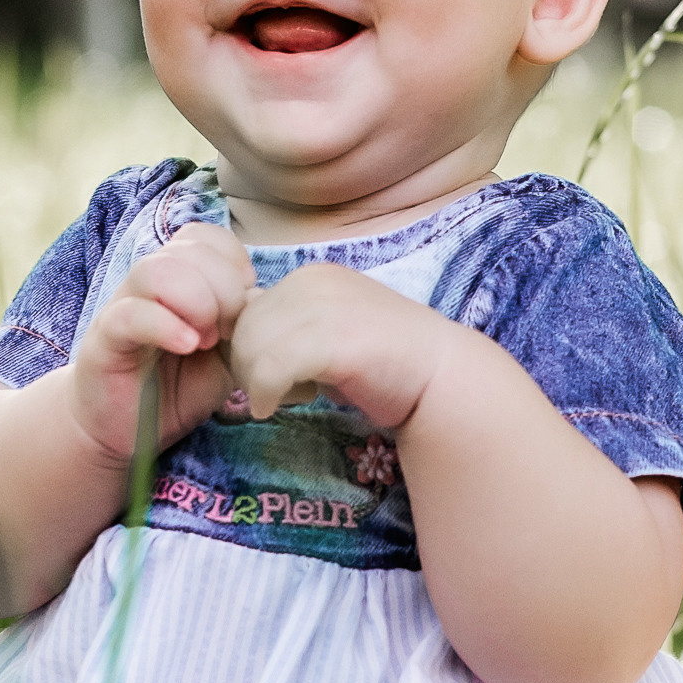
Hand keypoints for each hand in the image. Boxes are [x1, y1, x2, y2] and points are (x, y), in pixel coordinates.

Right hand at [65, 223, 252, 471]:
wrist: (126, 432)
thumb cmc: (177, 388)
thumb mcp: (226, 357)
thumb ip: (245, 327)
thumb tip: (263, 299)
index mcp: (177, 278)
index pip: (202, 235)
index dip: (231, 260)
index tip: (245, 299)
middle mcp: (148, 284)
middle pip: (187, 248)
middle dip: (223, 286)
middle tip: (228, 330)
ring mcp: (123, 306)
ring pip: (157, 270)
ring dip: (196, 301)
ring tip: (207, 340)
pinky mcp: (105, 338)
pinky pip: (131, 314)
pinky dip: (167, 326)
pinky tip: (187, 347)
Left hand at [225, 261, 448, 431]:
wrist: (441, 378)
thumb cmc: (384, 364)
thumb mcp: (329, 333)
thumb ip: (291, 330)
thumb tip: (241, 342)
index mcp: (310, 276)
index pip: (247, 310)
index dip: (250, 348)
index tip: (274, 376)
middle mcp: (312, 280)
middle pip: (243, 328)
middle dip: (249, 367)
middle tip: (280, 392)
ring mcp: (323, 306)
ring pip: (251, 347)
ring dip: (258, 382)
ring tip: (293, 396)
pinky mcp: (331, 338)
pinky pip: (269, 368)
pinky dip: (266, 393)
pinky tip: (281, 406)